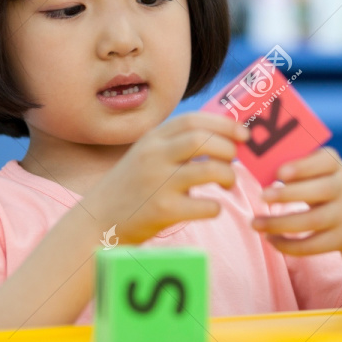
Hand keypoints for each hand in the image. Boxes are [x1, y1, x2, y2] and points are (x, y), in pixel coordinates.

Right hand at [84, 112, 249, 244]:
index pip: (193, 120)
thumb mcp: (147, 155)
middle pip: (202, 141)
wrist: (98, 220)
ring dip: (227, 176)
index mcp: (152, 139)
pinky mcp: (163, 211)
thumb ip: (176, 144)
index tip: (243, 134)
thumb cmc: (133, 187)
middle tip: (232, 161)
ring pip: (209, 170)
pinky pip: (205, 205)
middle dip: (227, 149)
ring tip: (226, 184)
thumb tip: (223, 137)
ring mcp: (158, 183)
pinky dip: (216, 206)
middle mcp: (154, 156)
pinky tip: (211, 208)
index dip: (223, 124)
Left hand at [251, 146, 341, 255]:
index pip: (326, 161)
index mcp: (336, 165)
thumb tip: (261, 169)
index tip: (280, 172)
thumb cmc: (324, 184)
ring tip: (256, 223)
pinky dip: (289, 245)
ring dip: (281, 223)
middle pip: (322, 190)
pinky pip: (313, 245)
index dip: (303, 167)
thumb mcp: (318, 171)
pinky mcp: (340, 238)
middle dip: (290, 194)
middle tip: (262, 196)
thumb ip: (296, 168)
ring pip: (315, 220)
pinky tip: (270, 239)